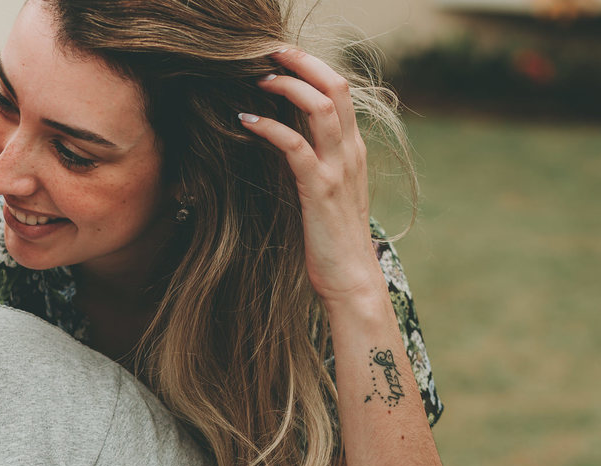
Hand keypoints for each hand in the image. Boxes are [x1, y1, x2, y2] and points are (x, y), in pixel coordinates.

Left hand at [240, 47, 384, 303]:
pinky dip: (269, 126)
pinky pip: (295, 146)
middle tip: (269, 51)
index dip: (313, 67)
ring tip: (257, 79)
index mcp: (353, 151)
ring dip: (286, 86)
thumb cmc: (333, 241)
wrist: (351, 280)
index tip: (282, 57)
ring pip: (320, 107)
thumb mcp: (328, 194)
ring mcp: (338, 170)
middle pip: (335, 86)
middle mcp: (351, 153)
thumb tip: (287, 145)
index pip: (340, 91)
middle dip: (302, 62)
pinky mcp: (320, 190)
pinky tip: (246, 121)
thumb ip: (316, 165)